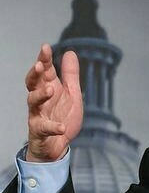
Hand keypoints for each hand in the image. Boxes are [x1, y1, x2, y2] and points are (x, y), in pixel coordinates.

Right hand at [25, 44, 82, 161]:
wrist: (57, 145)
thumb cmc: (62, 116)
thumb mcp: (71, 93)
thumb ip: (70, 75)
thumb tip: (70, 52)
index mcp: (49, 88)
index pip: (44, 71)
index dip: (44, 59)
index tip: (45, 47)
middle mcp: (41, 100)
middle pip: (33, 83)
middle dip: (35, 73)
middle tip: (40, 65)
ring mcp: (38, 115)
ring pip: (33, 102)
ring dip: (40, 95)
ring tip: (50, 89)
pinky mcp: (40, 131)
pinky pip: (44, 128)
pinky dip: (53, 127)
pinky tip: (62, 127)